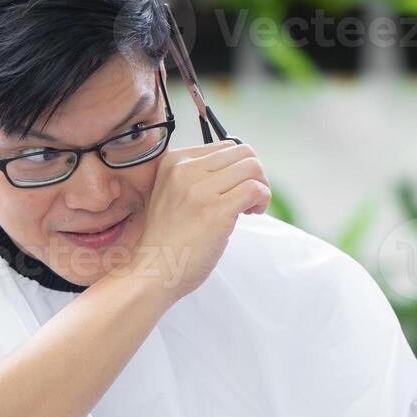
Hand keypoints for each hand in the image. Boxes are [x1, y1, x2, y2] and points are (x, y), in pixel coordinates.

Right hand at [120, 140, 269, 302]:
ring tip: (250, 208)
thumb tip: (240, 169)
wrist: (153, 270)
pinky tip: (251, 214)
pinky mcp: (215, 211)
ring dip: (261, 187)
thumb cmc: (168, 239)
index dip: (238, 167)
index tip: (233, 190)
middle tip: (248, 199)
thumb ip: (199, 177)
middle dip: (255, 174)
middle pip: (243, 152)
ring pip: (253, 167)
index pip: (225, 146)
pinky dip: (263, 200)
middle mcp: (186, 169)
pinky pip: (256, 189)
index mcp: (174, 161)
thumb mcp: (173, 193)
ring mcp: (200, 189)